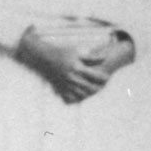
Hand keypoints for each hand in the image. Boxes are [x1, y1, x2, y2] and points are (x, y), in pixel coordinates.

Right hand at [17, 22, 132, 103]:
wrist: (43, 58)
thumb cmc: (62, 52)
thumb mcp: (77, 52)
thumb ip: (92, 56)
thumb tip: (105, 57)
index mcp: (77, 68)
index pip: (95, 76)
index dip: (103, 78)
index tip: (108, 77)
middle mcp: (71, 78)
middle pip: (90, 87)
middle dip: (98, 88)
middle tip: (104, 86)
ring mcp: (65, 84)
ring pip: (81, 94)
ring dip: (89, 94)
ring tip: (95, 91)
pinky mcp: (60, 88)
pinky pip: (70, 98)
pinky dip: (76, 98)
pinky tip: (81, 96)